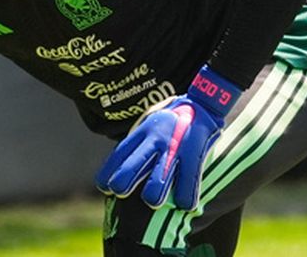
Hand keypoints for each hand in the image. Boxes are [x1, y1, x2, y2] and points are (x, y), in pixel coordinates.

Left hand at [95, 65, 240, 209]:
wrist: (203, 103)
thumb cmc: (172, 121)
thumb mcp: (150, 126)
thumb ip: (138, 144)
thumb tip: (121, 167)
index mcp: (142, 132)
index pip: (120, 153)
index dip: (109, 171)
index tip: (104, 186)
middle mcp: (154, 140)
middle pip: (132, 165)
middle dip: (122, 183)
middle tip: (121, 192)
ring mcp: (174, 147)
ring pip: (158, 177)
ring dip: (153, 194)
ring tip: (152, 201)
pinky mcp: (193, 153)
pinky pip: (188, 180)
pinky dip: (185, 196)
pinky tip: (184, 204)